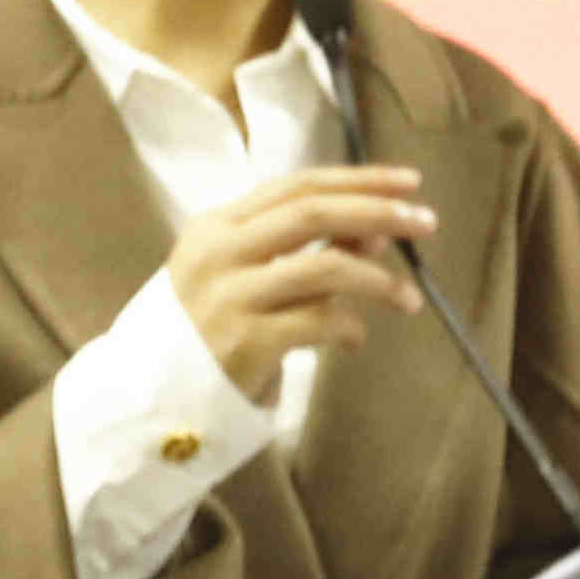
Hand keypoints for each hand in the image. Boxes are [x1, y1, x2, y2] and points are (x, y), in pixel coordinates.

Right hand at [165, 165, 430, 407]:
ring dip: (377, 279)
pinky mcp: (243, 342)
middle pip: (313, 213)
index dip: (359, 179)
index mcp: (216, 225)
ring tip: (409, 299)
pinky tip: (355, 338)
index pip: (298, 185)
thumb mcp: (248, 279)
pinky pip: (317, 322)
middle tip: (426, 222)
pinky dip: (348, 327)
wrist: (153, 399)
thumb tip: (377, 232)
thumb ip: (303, 252)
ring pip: (323, 267)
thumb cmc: (207, 331)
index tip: (409, 182)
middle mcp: (218, 252)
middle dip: (378, 212)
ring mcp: (229, 296)